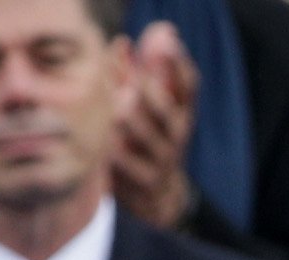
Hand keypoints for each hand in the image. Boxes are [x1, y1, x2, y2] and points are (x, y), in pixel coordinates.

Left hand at [110, 20, 199, 228]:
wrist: (158, 195)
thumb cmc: (150, 138)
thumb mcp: (157, 107)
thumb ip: (150, 70)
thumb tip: (150, 34)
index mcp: (182, 111)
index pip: (189, 84)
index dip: (178, 63)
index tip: (166, 40)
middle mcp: (177, 133)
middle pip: (165, 107)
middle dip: (147, 88)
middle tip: (129, 78)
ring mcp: (162, 157)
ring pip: (144, 133)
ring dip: (127, 117)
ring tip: (115, 107)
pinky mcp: (144, 179)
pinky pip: (124, 160)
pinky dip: (112, 149)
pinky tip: (100, 141)